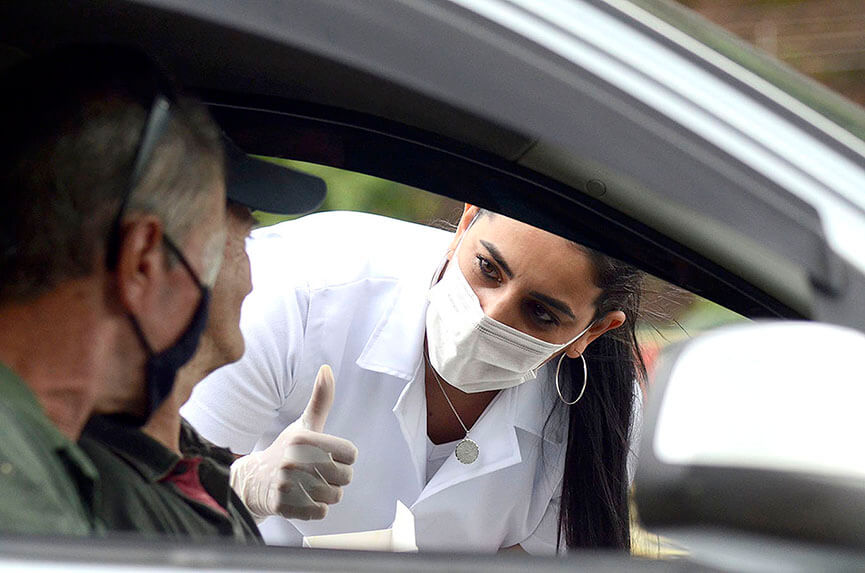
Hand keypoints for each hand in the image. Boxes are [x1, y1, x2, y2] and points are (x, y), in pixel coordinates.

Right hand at [229, 365, 357, 520]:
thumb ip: (320, 400)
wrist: (253, 481)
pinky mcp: (283, 505)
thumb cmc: (286, 450)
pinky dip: (315, 508)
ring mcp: (288, 484)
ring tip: (309, 485)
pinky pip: (320, 512)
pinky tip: (301, 498)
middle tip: (318, 473)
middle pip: (346, 477)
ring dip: (327, 494)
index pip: (351, 454)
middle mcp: (294, 460)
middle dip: (337, 478)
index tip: (328, 456)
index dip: (343, 457)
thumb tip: (326, 369)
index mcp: (304, 439)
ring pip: (335, 496)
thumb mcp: (304, 425)